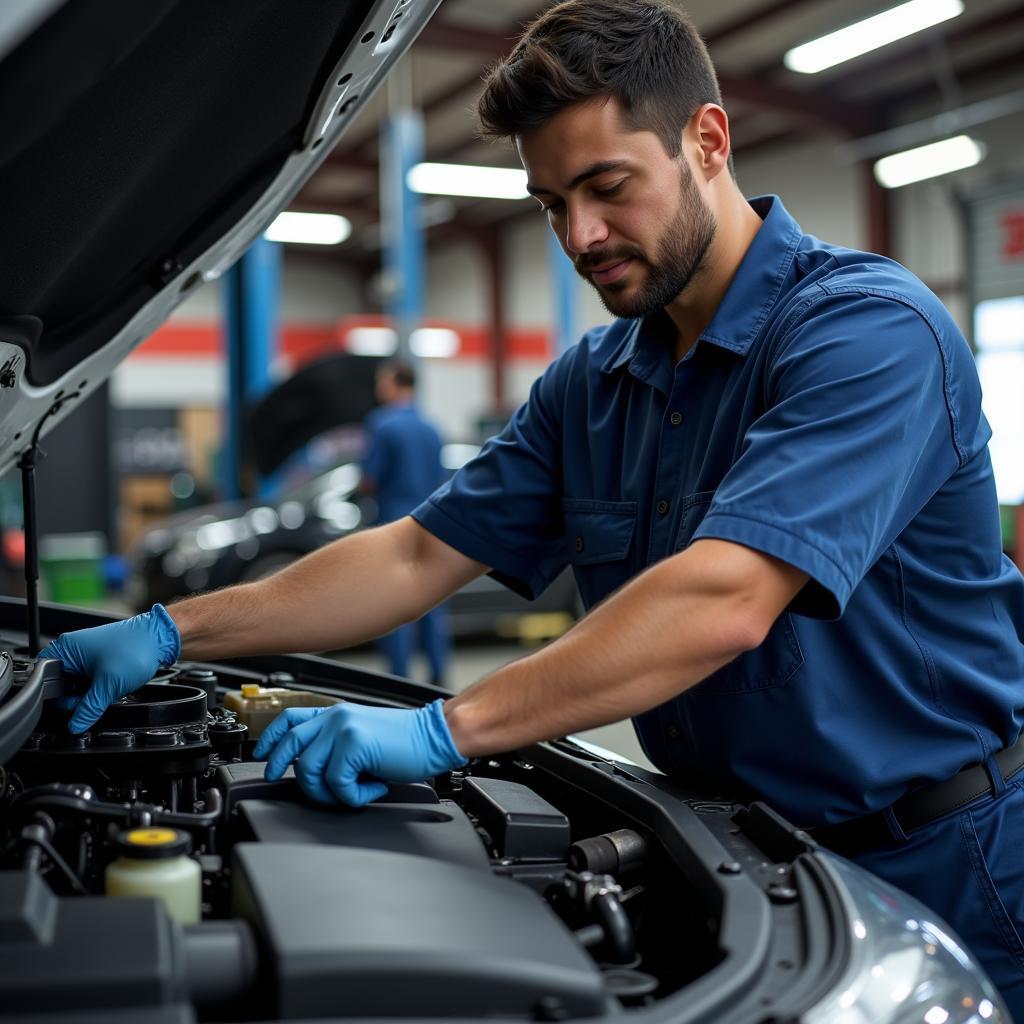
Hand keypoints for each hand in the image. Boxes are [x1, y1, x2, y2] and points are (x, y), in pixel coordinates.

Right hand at [39, 604, 180, 732]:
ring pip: (79, 685)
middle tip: (95, 697)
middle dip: (77, 696)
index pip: (42, 677)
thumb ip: (88, 709)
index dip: (54, 696)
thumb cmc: (136, 649)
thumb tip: (75, 725)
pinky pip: (93, 681)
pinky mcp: (101, 660)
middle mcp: (74, 649)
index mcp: (66, 648)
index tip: (70, 705)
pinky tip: (114, 685)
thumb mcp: (108, 685)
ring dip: (92, 692)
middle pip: (61, 684)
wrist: (162, 638)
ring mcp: (88, 655)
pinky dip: (101, 687)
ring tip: (109, 687)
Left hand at [253, 699, 466, 806]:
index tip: (262, 755)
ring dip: (328, 792)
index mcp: (336, 713)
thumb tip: (309, 770)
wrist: (435, 736)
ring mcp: (343, 728)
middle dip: (281, 767)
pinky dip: (353, 796)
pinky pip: (336, 783)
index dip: (271, 738)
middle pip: (290, 744)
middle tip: (290, 783)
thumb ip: (335, 745)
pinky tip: (372, 789)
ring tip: (353, 791)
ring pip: (309, 770)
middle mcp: (335, 716)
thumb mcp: (363, 737)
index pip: (290, 719)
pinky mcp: (354, 744)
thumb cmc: (406, 742)